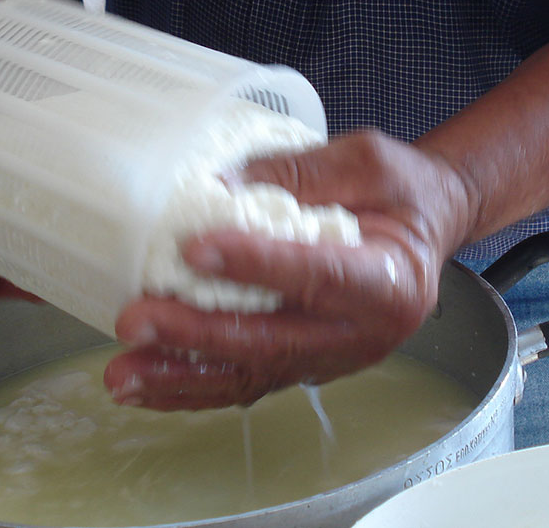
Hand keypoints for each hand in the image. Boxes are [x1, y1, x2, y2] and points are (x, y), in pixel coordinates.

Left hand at [103, 130, 475, 409]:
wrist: (425, 227)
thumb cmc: (402, 192)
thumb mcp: (366, 161)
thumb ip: (300, 174)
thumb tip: (217, 186)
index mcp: (392, 280)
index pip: (320, 275)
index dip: (259, 265)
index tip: (197, 249)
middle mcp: (361, 334)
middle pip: (274, 342)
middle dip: (198, 334)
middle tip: (138, 319)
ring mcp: (330, 358)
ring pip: (251, 375)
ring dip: (181, 377)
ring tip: (122, 373)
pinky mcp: (301, 365)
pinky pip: (243, 382)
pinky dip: (190, 387)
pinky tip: (142, 384)